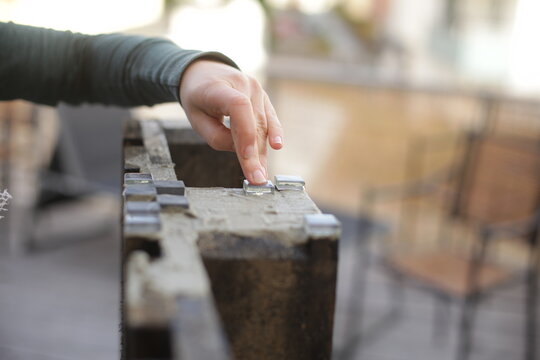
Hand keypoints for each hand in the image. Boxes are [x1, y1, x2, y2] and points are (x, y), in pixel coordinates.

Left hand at [179, 60, 282, 184]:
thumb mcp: (195, 119)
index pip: (238, 108)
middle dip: (254, 154)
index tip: (246, 159)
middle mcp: (242, 84)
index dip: (245, 133)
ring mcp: (256, 88)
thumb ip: (217, 137)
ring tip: (262, 174)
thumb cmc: (198, 98)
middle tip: (256, 179)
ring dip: (263, 151)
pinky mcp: (263, 96)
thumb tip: (242, 153)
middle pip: (253, 123)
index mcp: (219, 87)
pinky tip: (278, 147)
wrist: (203, 71)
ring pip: (262, 125)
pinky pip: (270, 118)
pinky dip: (274, 134)